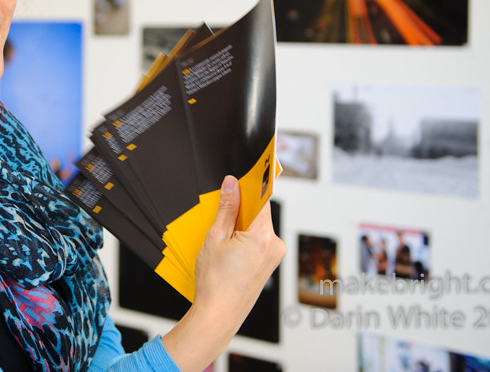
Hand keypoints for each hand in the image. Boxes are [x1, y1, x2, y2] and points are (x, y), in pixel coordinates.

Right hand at [162, 175, 285, 371]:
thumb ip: (226, 209)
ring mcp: (274, 256)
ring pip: (258, 227)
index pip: (261, 198)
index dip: (250, 186)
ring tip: (222, 243)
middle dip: (240, 211)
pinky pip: (259, 241)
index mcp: (262, 236)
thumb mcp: (214, 239)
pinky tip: (229, 252)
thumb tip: (231, 184)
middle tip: (221, 220)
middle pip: (259, 212)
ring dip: (242, 227)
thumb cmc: (215, 283)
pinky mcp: (270, 264)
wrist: (218, 315)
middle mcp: (274, 245)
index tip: (246, 174)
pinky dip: (245, 240)